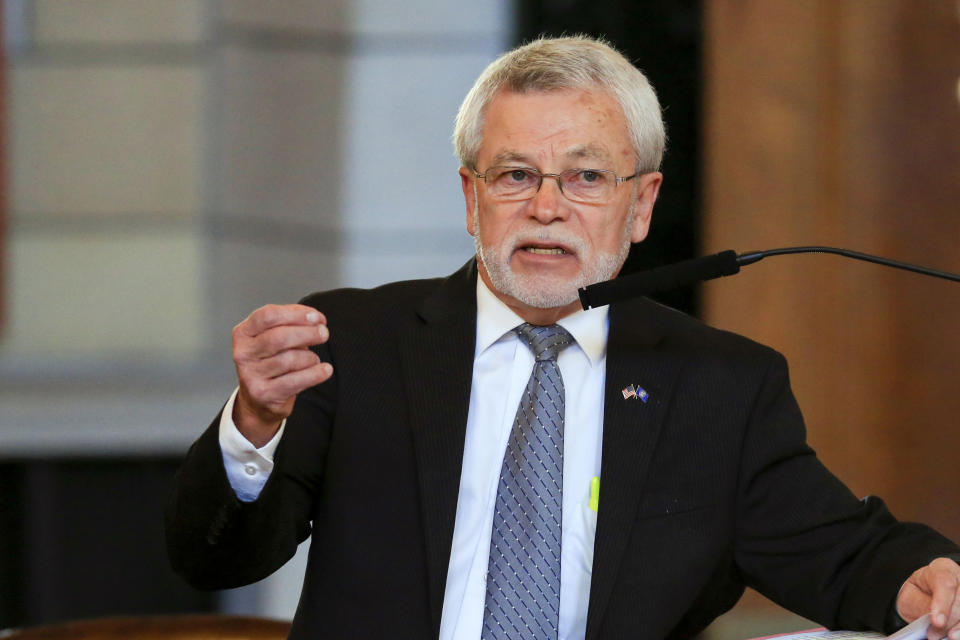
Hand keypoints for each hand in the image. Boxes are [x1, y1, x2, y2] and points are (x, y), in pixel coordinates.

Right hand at [232, 304, 332, 446]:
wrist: (258, 399)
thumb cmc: (271, 361)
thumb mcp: (275, 337)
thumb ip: (291, 324)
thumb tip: (315, 320)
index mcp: (243, 333)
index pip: (268, 315)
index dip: (296, 314)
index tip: (317, 317)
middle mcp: (243, 353)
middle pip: (279, 337)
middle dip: (307, 333)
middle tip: (324, 334)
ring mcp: (251, 375)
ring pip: (290, 359)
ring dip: (310, 357)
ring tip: (314, 359)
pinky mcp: (263, 394)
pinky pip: (296, 381)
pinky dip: (315, 374)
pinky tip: (325, 370)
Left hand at [897, 557, 959, 639]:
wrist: (925, 595)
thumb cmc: (919, 592)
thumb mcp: (911, 595)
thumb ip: (921, 604)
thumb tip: (934, 620)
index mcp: (941, 569)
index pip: (945, 582)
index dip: (942, 603)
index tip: (936, 621)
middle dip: (949, 620)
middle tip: (934, 634)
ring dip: (959, 627)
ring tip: (948, 637)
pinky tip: (955, 635)